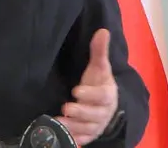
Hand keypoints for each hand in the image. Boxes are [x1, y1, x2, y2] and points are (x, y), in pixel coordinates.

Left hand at [57, 29, 117, 144]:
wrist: (105, 105)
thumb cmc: (99, 83)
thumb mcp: (99, 67)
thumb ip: (99, 51)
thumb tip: (102, 30)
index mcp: (108, 94)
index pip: (103, 96)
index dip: (91, 94)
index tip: (76, 90)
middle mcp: (104, 112)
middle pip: (95, 115)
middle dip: (81, 112)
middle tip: (66, 107)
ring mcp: (97, 125)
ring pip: (87, 129)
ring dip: (74, 127)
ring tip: (58, 121)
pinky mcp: (89, 134)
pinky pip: (83, 139)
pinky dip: (74, 139)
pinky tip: (62, 135)